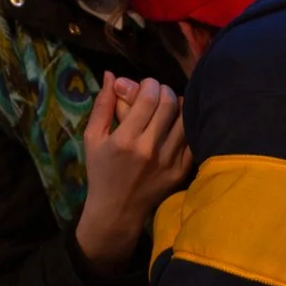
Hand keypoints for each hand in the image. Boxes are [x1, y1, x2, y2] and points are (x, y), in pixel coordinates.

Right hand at [73, 73, 189, 272]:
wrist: (117, 210)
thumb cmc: (101, 172)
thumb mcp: (93, 139)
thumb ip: (102, 105)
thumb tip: (110, 74)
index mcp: (125, 140)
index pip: (148, 98)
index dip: (150, 84)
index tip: (146, 85)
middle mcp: (149, 150)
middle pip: (169, 104)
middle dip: (164, 90)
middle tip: (158, 92)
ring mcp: (168, 162)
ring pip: (185, 119)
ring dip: (179, 106)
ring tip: (169, 106)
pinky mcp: (180, 171)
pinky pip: (192, 139)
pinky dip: (187, 125)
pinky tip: (177, 123)